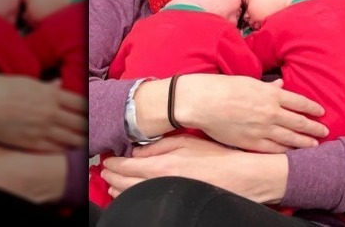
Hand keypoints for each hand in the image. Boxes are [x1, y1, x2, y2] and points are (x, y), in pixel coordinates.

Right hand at [0, 74, 86, 150]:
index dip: (90, 110)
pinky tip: (69, 150)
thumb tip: (60, 84)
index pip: (81, 104)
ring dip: (80, 140)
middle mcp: (50, 112)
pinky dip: (64, 150)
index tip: (93, 113)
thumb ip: (48, 87)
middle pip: (80, 123)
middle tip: (94, 130)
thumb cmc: (1, 88)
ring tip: (86, 143)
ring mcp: (41, 129)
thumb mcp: (28, 82)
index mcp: (51, 95)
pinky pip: (54, 149)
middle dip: (88, 127)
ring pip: (71, 138)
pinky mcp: (30, 142)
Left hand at [100, 135, 287, 203]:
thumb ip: (158, 146)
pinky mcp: (172, 202)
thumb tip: (136, 150)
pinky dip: (132, 196)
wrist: (240, 178)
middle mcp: (159, 184)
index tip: (106, 159)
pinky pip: (145, 200)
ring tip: (112, 182)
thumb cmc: (217, 156)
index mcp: (161, 166)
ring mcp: (165, 195)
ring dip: (118, 188)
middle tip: (104, 171)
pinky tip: (130, 192)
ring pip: (132, 195)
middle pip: (123, 183)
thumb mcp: (186, 142)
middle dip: (111, 177)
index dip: (112, 163)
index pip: (125, 167)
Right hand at [174, 76, 328, 152]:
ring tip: (314, 145)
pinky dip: (285, 152)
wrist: (202, 102)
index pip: (300, 102)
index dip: (312, 108)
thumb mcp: (249, 81)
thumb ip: (268, 87)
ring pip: (289, 138)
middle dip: (314, 128)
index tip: (321, 112)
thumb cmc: (223, 87)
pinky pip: (273, 149)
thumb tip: (282, 85)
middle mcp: (270, 112)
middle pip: (299, 122)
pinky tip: (292, 153)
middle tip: (325, 131)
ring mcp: (262, 129)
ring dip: (304, 142)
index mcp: (271, 94)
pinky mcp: (250, 142)